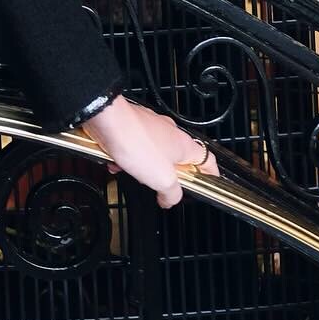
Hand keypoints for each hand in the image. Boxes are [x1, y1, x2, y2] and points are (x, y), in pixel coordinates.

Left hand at [80, 94, 219, 208]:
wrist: (106, 120)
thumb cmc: (135, 142)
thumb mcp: (162, 180)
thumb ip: (172, 194)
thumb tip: (170, 199)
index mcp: (184, 145)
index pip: (208, 160)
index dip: (211, 174)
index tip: (211, 183)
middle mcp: (169, 132)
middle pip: (177, 159)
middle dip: (165, 175)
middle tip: (158, 185)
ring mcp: (150, 126)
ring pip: (152, 154)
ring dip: (141, 167)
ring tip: (130, 171)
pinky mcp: (132, 125)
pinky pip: (133, 146)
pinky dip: (125, 157)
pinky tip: (115, 162)